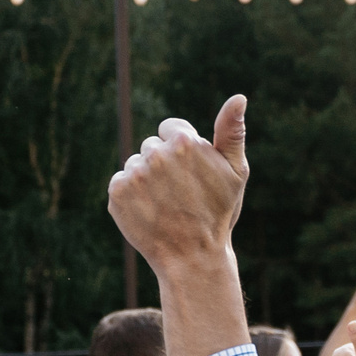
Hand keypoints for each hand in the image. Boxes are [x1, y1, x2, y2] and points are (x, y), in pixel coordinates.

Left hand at [107, 96, 248, 271]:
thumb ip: (232, 132)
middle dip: (163, 164)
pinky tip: (148, 211)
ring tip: (164, 204)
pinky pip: (121, 182)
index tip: (190, 173)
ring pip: (136, 165)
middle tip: (179, 194)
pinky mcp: (117, 192)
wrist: (192, 257)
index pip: (171, 128)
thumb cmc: (218, 213)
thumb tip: (238, 97)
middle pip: (152, 146)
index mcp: (186, 142)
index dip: (182, 150)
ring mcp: (134, 173)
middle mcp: (156, 153)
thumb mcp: (235, 172)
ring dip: (146, 180)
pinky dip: (130, 195)